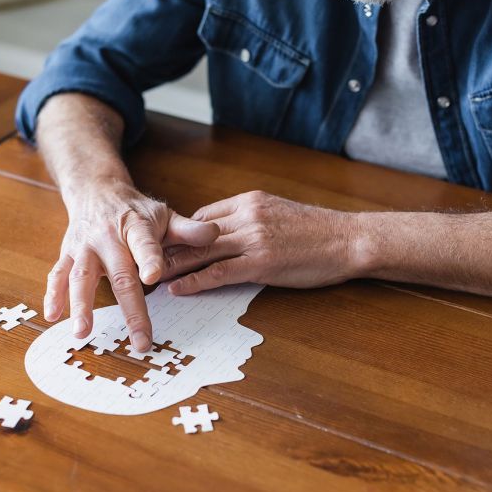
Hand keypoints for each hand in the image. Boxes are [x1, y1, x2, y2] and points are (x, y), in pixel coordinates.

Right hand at [44, 181, 218, 349]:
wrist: (97, 191)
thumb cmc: (136, 211)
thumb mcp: (164, 214)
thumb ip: (188, 229)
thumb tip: (215, 234)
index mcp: (136, 227)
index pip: (144, 244)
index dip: (149, 259)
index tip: (154, 278)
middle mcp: (108, 238)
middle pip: (119, 275)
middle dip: (130, 309)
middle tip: (140, 339)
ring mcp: (84, 247)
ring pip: (81, 277)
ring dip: (80, 305)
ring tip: (82, 332)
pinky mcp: (68, 254)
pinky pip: (58, 274)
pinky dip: (53, 294)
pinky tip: (52, 315)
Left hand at [163, 191, 363, 294]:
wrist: (349, 239)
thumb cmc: (318, 231)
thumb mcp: (280, 213)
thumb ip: (251, 219)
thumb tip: (229, 234)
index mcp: (250, 201)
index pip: (203, 217)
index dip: (181, 234)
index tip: (165, 247)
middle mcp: (247, 215)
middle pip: (195, 233)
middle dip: (167, 249)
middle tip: (143, 263)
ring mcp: (254, 238)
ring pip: (201, 252)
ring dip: (173, 266)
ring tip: (150, 279)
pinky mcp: (262, 262)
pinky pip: (219, 272)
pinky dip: (195, 281)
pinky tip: (178, 290)